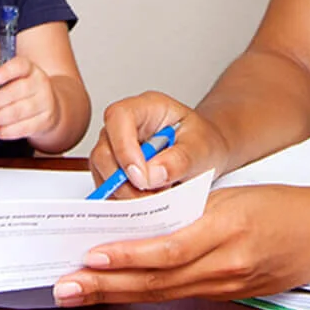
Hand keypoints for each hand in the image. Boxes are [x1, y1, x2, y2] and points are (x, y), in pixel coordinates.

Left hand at [0, 39, 58, 140]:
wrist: (52, 106)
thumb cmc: (26, 90)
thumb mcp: (13, 74)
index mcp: (31, 69)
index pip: (20, 65)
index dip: (6, 71)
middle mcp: (41, 83)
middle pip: (16, 91)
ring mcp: (45, 102)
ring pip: (19, 111)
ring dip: (0, 118)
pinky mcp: (45, 120)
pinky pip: (24, 127)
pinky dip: (8, 131)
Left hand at [53, 185, 309, 306]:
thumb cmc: (285, 205)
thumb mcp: (235, 194)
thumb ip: (191, 208)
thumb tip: (139, 216)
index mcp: (226, 229)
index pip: (168, 249)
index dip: (127, 256)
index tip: (91, 255)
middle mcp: (224, 265)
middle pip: (156, 279)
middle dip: (106, 284)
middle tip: (64, 286)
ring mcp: (226, 286)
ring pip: (162, 292)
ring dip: (116, 294)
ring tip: (77, 292)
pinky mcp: (228, 295)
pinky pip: (179, 294)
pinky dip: (145, 292)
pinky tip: (118, 291)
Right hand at [89, 92, 229, 194]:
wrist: (206, 154)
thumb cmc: (204, 143)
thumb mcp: (202, 149)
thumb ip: (179, 160)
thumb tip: (151, 175)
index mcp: (147, 108)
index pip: (119, 117)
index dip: (124, 148)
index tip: (141, 177)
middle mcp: (125, 126)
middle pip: (104, 149)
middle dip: (124, 180)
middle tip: (151, 197)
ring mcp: (116, 147)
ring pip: (102, 171)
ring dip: (125, 193)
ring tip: (156, 199)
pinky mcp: (114, 170)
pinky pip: (107, 187)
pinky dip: (124, 200)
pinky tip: (148, 202)